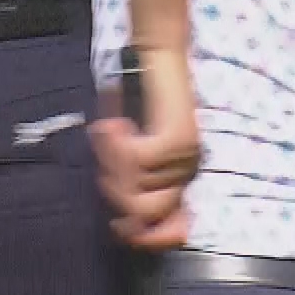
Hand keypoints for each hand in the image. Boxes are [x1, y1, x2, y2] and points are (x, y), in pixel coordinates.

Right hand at [91, 45, 201, 249]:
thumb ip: (129, 182)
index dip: (149, 239)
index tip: (121, 228)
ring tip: (111, 132)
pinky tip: (116, 124)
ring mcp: (184, 156)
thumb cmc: (137, 99)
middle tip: (106, 153)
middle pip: (141, 214)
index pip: (172, 229)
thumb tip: (126, 225)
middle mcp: (188, 169)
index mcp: (180, 176)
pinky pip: (134, 163)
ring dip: (110, 162)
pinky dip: (115, 145)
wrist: (156, 55)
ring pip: (133, 189)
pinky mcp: (176, 139)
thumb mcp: (129, 148)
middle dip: (112, 188)